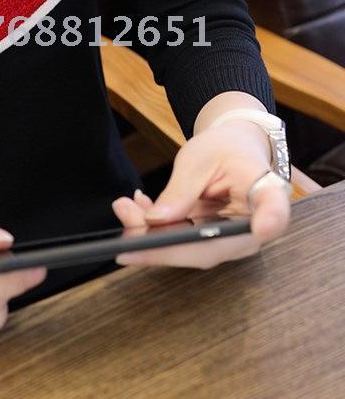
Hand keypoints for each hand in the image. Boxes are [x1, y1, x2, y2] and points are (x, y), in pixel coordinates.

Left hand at [112, 119, 290, 267]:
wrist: (232, 150)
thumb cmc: (223, 149)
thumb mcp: (199, 158)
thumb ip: (180, 189)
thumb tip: (155, 221)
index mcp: (266, 193)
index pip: (274, 211)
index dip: (270, 221)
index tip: (263, 228)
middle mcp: (253, 228)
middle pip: (212, 247)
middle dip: (160, 241)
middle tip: (126, 217)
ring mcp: (232, 240)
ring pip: (189, 250)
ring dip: (149, 235)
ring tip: (124, 208)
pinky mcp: (213, 242)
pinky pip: (180, 242)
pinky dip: (152, 229)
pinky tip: (134, 208)